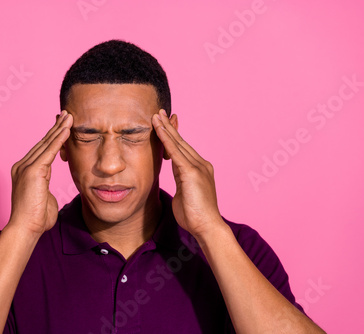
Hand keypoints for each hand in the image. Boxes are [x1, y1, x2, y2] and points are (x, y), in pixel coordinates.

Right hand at [8, 110, 72, 234]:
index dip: (53, 136)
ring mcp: (26, 167)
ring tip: (70, 116)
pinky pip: (49, 150)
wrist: (25, 229)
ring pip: (46, 143)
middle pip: (43, 142)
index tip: (63, 126)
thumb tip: (49, 192)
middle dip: (56, 127)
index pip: (42, 149)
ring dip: (60, 128)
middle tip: (67, 114)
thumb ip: (45, 189)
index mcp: (25, 171)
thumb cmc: (36, 219)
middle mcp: (23, 165)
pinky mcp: (32, 171)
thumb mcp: (43, 199)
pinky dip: (59, 139)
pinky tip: (67, 129)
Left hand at [152, 109, 223, 238]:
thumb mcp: (185, 193)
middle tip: (159, 112)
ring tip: (155, 116)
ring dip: (165, 129)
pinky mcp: (192, 173)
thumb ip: (181, 180)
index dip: (172, 135)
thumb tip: (175, 173)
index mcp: (199, 169)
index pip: (182, 148)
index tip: (163, 124)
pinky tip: (159, 131)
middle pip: (180, 141)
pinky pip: (175, 153)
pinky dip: (166, 140)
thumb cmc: (195, 215)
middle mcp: (200, 164)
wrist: (207, 227)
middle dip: (168, 126)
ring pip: (178, 144)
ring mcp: (197, 167)